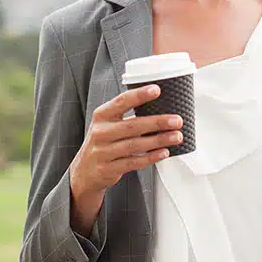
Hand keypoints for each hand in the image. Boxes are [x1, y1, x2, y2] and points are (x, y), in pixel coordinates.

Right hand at [68, 84, 182, 233]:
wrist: (85, 171)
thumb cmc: (104, 141)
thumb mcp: (107, 123)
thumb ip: (126, 114)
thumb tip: (159, 105)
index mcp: (102, 115)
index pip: (122, 101)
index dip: (139, 95)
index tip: (157, 90)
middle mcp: (101, 132)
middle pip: (132, 125)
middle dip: (157, 122)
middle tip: (177, 120)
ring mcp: (103, 151)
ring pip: (135, 144)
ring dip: (159, 140)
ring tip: (176, 137)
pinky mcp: (108, 168)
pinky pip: (133, 162)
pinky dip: (151, 157)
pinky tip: (164, 152)